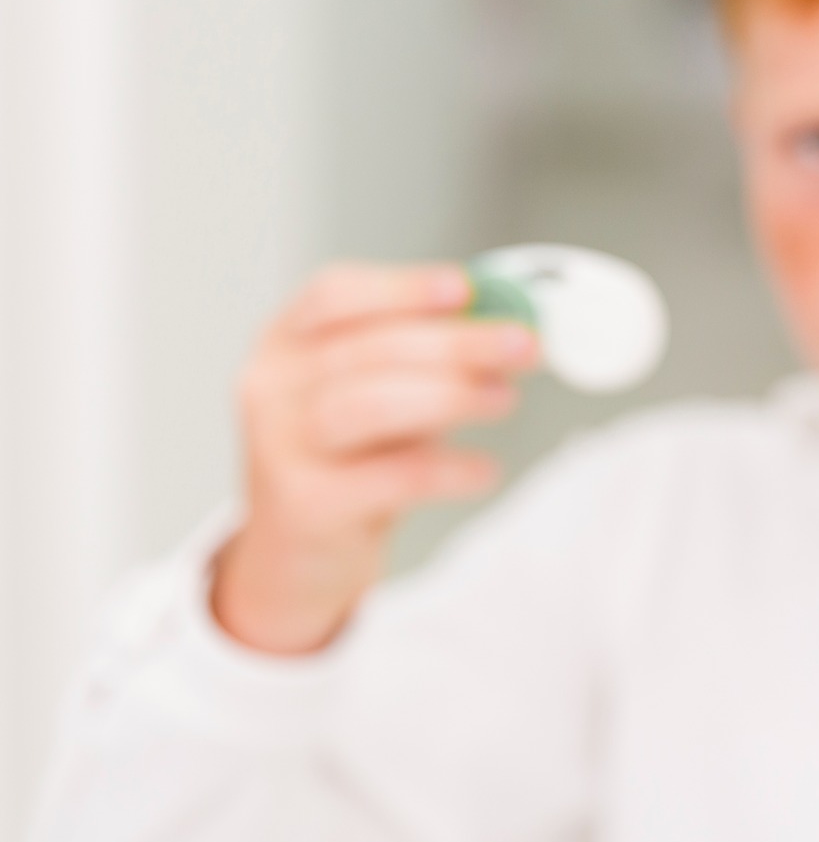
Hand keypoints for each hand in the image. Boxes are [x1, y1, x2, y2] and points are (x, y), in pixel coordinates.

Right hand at [212, 264, 537, 653]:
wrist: (297, 554)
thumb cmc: (349, 460)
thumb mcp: (379, 395)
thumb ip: (427, 359)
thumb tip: (506, 327)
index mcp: (285, 343)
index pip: (335, 294)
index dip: (403, 287)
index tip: (467, 288)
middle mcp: (272, 387)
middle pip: (367, 348)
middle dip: (456, 343)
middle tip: (523, 345)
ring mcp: (280, 446)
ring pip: (369, 404)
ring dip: (451, 395)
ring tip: (505, 399)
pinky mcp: (305, 505)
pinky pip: (389, 477)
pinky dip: (448, 468)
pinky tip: (485, 469)